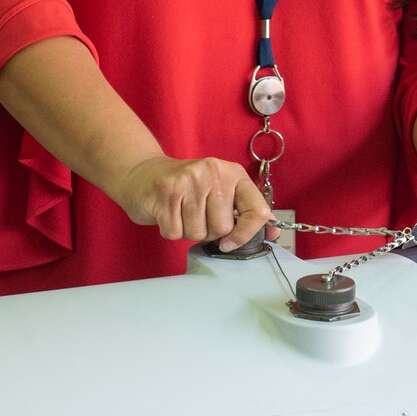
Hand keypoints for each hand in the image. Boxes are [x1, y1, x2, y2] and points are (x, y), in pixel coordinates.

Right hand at [112, 156, 275, 250]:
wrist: (142, 173)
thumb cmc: (187, 188)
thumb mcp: (220, 191)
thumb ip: (246, 212)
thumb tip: (273, 234)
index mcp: (233, 173)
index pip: (257, 210)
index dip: (247, 234)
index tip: (231, 242)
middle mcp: (213, 173)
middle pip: (222, 228)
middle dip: (208, 232)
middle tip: (196, 215)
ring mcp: (189, 181)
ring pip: (198, 234)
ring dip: (187, 231)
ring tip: (181, 212)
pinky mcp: (166, 193)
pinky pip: (175, 233)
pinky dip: (170, 231)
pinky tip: (167, 213)